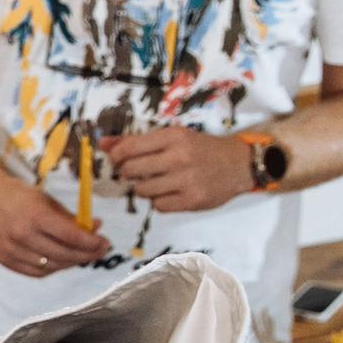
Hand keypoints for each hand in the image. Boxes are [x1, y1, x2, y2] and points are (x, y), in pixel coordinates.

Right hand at [0, 173, 111, 276]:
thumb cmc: (20, 196)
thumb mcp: (47, 200)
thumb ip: (71, 217)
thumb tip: (97, 228)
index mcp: (34, 215)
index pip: (70, 236)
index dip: (92, 243)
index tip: (105, 243)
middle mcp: (21, 235)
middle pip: (63, 254)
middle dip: (87, 255)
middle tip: (100, 251)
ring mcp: (11, 250)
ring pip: (51, 266)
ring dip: (71, 263)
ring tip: (82, 256)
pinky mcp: (5, 260)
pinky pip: (36, 272)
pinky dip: (53, 268)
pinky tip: (62, 261)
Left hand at [97, 128, 257, 212]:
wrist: (239, 163)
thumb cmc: (202, 149)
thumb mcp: (173, 137)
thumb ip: (137, 141)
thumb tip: (103, 143)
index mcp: (173, 137)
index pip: (129, 147)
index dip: (116, 156)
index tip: (117, 160)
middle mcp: (179, 157)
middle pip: (131, 171)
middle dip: (127, 173)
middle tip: (135, 173)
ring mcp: (186, 180)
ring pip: (142, 191)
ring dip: (144, 189)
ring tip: (158, 182)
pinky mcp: (192, 200)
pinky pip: (158, 206)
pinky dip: (159, 201)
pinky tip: (170, 193)